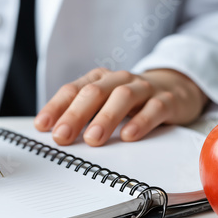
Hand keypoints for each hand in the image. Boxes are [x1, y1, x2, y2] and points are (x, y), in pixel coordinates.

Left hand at [34, 68, 206, 145]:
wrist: (175, 88)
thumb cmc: (132, 100)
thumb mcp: (105, 102)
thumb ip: (82, 115)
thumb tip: (54, 134)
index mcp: (100, 79)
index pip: (73, 90)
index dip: (56, 107)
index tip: (42, 126)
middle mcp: (119, 80)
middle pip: (94, 92)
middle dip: (76, 115)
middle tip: (62, 136)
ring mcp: (143, 89)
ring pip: (122, 97)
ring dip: (105, 118)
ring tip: (93, 139)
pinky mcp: (166, 101)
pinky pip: (153, 109)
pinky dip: (140, 122)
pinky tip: (128, 136)